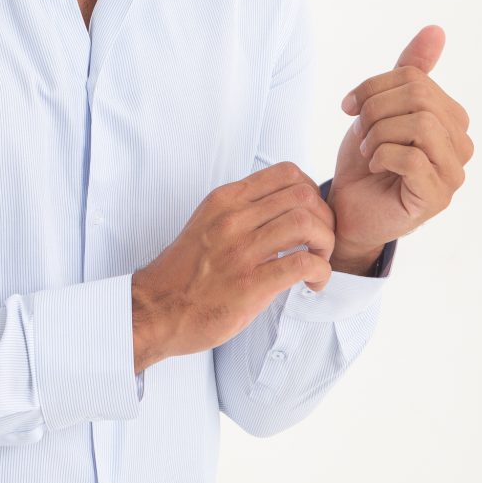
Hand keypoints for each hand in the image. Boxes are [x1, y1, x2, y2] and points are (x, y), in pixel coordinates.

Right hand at [131, 161, 336, 367]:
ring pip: (306, 224)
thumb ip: (243, 213)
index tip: (311, 215)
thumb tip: (283, 212)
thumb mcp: (208, 224)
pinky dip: (321, 271)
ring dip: (326, 243)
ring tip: (319, 261)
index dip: (312, 191)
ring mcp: (240, 251)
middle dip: (325, 218)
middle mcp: (233, 219)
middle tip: (320, 242)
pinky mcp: (250, 284)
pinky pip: (302, 264)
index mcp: (225, 200)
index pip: (287, 173)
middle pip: (303, 195)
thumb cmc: (184, 272)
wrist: (155, 309)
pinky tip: (313, 283)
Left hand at [328, 25, 472, 259]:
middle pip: (420, 98)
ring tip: (367, 149)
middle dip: (376, 109)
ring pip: (421, 126)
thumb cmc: (366, 160)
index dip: (374, 86)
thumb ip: (408, 72)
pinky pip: (413, 159)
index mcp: (451, 118)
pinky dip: (383, 156)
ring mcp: (453, 173)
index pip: (417, 79)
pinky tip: (374, 166)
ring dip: (379, 134)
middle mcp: (461, 144)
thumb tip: (436, 29)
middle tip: (358, 130)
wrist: (348, 210)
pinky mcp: (437, 198)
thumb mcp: (381, 108)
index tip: (348, 105)